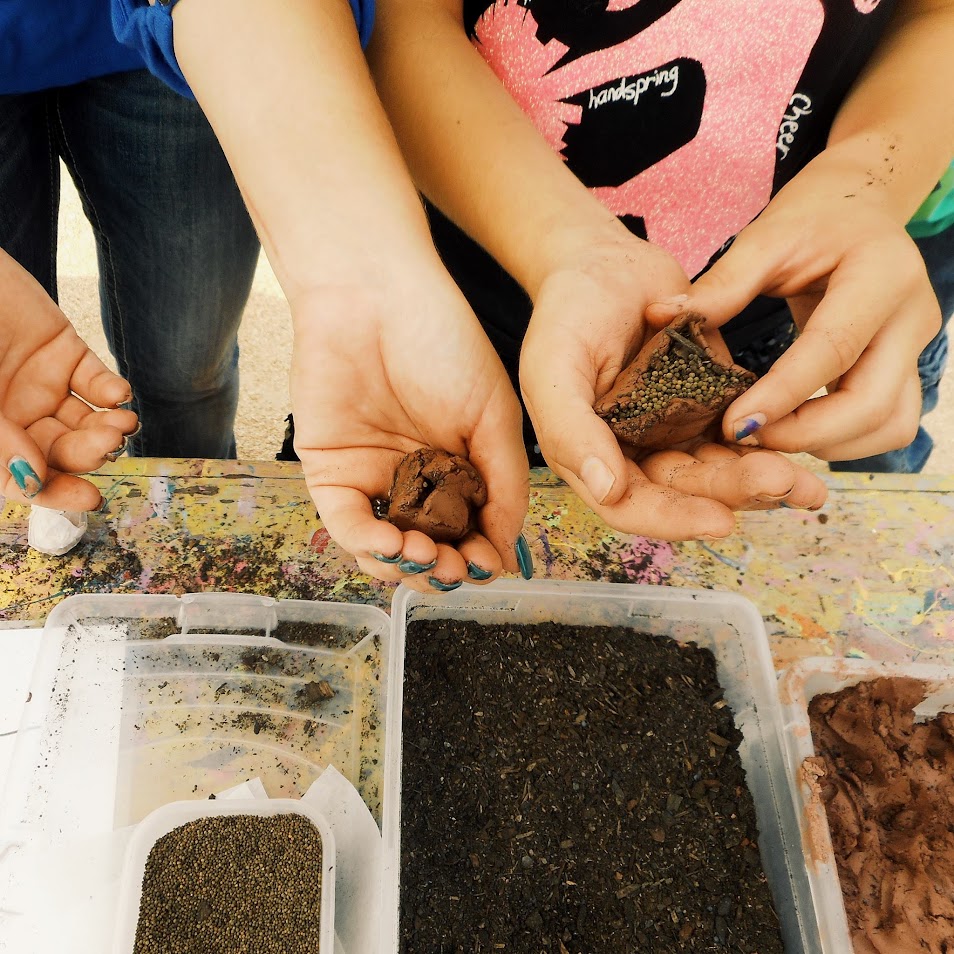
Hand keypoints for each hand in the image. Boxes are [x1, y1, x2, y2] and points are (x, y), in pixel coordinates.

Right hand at [0, 251, 137, 510]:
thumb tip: (34, 483)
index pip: (25, 477)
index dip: (56, 492)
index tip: (90, 499)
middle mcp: (16, 417)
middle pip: (63, 451)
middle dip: (89, 454)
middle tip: (109, 445)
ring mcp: (42, 385)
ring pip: (86, 421)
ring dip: (109, 428)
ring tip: (122, 423)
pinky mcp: (65, 352)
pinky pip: (96, 381)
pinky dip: (113, 392)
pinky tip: (118, 395)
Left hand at [290, 272, 528, 589]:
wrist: (375, 294)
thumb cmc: (444, 342)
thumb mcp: (496, 416)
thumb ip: (506, 484)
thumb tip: (507, 553)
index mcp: (461, 468)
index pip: (472, 532)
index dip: (480, 557)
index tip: (489, 565)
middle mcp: (418, 481)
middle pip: (430, 551)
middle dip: (445, 571)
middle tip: (457, 569)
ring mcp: (373, 478)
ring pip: (386, 551)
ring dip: (409, 568)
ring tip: (429, 559)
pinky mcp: (330, 472)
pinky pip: (347, 524)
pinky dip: (368, 546)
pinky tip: (392, 547)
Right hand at [520, 228, 826, 539]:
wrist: (602, 260)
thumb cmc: (567, 311)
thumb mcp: (553, 367)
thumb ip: (570, 430)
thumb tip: (608, 491)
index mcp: (591, 454)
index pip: (630, 506)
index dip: (674, 519)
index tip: (723, 520)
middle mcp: (633, 451)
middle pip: (685, 491)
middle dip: (734, 491)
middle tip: (783, 480)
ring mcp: (671, 428)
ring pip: (719, 467)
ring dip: (759, 476)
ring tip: (806, 480)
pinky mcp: (705, 401)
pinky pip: (739, 430)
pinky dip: (767, 441)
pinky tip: (802, 447)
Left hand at [647, 149, 941, 461]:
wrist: (860, 206)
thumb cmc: (813, 219)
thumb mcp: (767, 237)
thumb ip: (722, 284)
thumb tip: (661, 317)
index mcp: (881, 275)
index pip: (832, 349)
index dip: (782, 394)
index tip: (733, 424)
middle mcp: (911, 317)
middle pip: (873, 404)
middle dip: (806, 434)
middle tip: (745, 437)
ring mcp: (915, 348)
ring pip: (889, 426)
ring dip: (827, 444)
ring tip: (767, 436)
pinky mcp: (907, 369)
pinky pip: (887, 426)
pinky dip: (842, 440)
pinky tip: (794, 430)